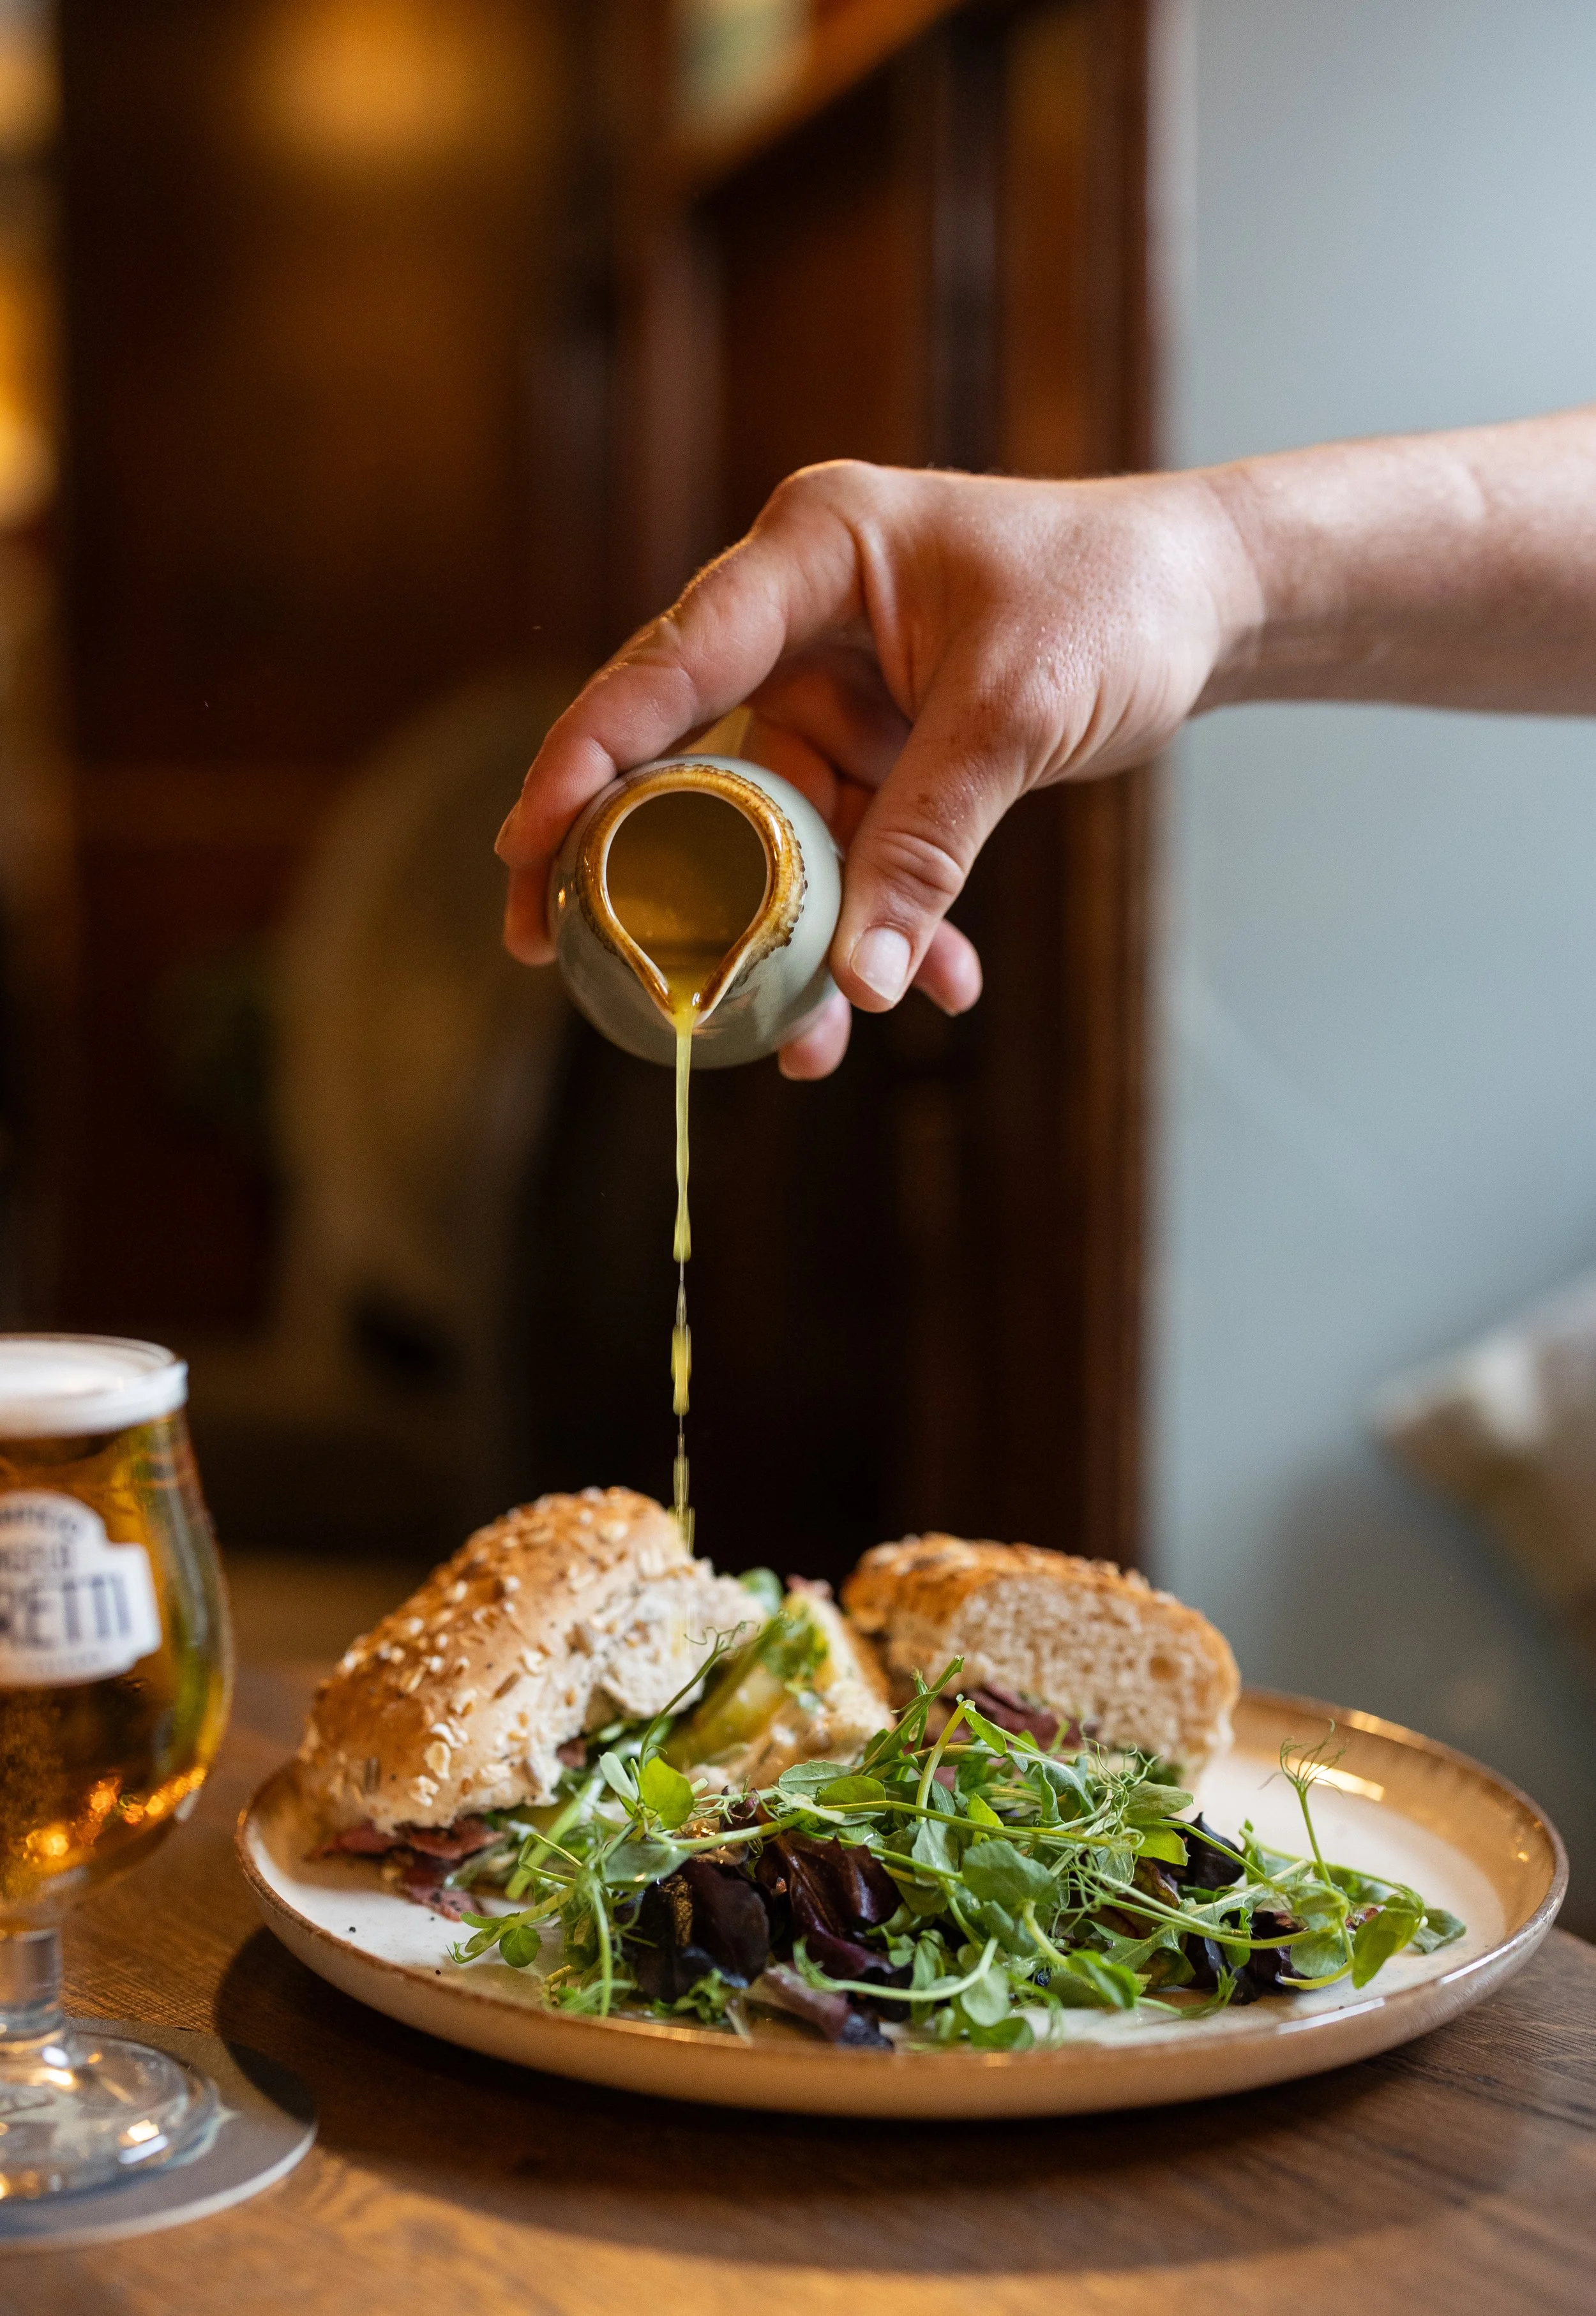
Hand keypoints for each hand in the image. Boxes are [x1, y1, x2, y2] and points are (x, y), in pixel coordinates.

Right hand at [496, 458, 1260, 1074]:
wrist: (1205, 601)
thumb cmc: (1116, 602)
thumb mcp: (1016, 715)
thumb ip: (930, 843)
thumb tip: (862, 987)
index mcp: (811, 553)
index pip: (673, 661)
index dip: (588, 755)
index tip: (524, 846)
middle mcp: (800, 617)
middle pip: (687, 753)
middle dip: (646, 869)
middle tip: (568, 958)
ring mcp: (836, 688)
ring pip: (775, 830)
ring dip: (794, 937)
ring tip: (807, 1047)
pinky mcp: (879, 747)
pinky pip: (856, 850)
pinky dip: (888, 921)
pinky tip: (939, 988)